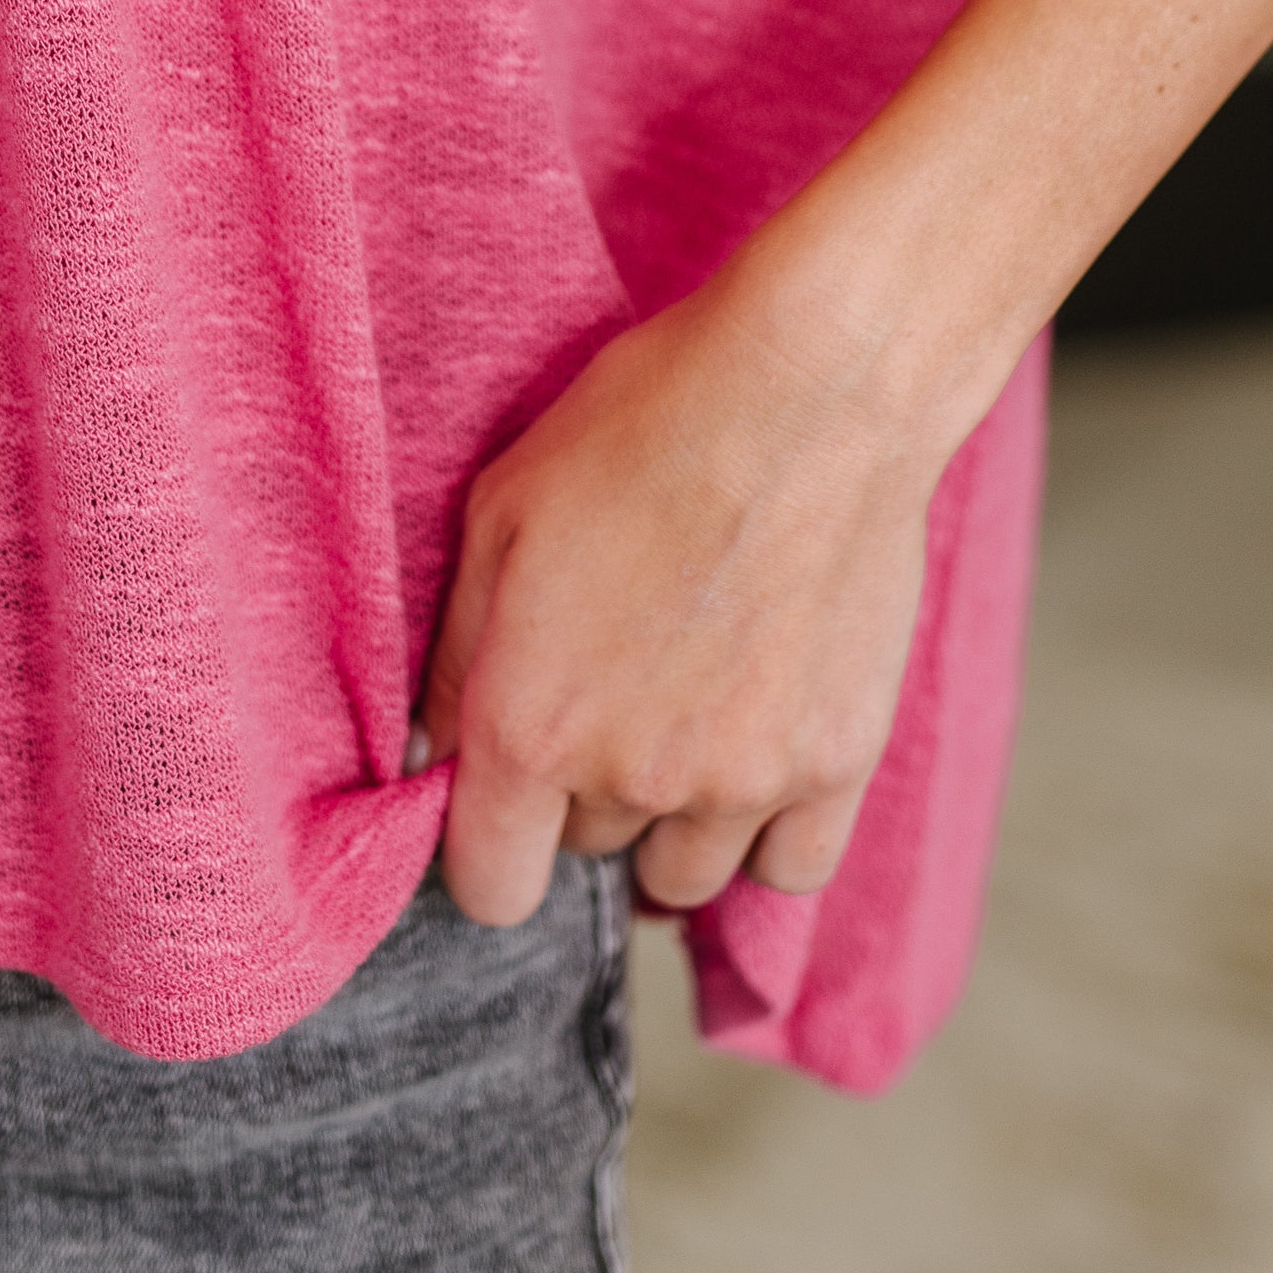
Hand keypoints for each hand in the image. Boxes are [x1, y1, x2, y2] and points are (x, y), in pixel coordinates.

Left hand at [415, 257, 947, 922]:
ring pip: (685, 874)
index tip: (504, 804)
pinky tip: (756, 758)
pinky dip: (766, 832)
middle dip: (584, 790)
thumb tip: (433, 752)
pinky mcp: (840, 762)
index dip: (486, 851)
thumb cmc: (646, 424)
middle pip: (589, 852)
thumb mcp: (503, 510)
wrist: (813, 388)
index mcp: (532, 725)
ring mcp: (745, 781)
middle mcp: (634, 777)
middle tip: (611, 688)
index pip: (489, 885)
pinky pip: (791, 869)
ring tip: (684, 717)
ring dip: (672, 819)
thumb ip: (459, 654)